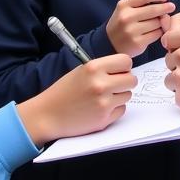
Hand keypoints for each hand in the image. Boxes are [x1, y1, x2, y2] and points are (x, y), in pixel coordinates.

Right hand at [17, 54, 135, 146]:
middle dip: (125, 82)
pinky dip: (114, 109)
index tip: (119, 71)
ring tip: (102, 97)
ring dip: (119, 96)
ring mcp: (103, 103)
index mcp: (94, 68)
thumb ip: (103, 68)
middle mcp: (100, 84)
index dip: (124, 67)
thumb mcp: (81, 71)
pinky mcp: (104, 119)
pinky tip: (99, 108)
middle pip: (132, 79)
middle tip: (114, 85)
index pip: (126, 61)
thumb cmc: (63, 92)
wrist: (47, 115)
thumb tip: (126, 69)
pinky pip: (122, 110)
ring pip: (128, 95)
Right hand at [106, 0, 174, 55]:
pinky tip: (154, 32)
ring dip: (160, 22)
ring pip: (156, 23)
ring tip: (156, 23)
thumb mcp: (125, 10)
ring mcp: (131, 31)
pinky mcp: (137, 43)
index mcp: (123, 5)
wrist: (109, 44)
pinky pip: (156, 34)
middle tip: (171, 6)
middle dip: (165, 8)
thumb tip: (163, 3)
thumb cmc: (122, 24)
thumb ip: (140, 5)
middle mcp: (126, 17)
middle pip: (153, 9)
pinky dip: (159, 32)